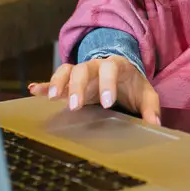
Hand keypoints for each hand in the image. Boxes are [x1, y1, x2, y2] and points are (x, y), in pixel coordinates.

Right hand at [28, 56, 161, 124]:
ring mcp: (81, 72)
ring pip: (67, 70)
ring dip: (58, 82)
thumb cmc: (133, 85)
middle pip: (83, 68)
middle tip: (74, 106)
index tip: (107, 103)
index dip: (108, 84)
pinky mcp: (70, 81)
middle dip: (78, 86)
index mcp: (117, 65)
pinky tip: (34, 90)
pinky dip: (45, 84)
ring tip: (52, 98)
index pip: (111, 69)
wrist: (123, 73)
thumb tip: (155, 125)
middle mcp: (96, 65)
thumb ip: (151, 107)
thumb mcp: (146, 94)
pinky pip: (55, 79)